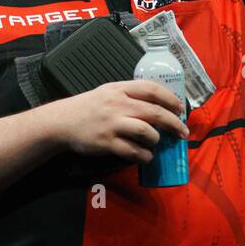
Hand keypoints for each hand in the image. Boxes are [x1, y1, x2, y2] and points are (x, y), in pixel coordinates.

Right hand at [51, 80, 189, 165]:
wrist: (62, 122)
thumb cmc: (88, 107)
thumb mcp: (108, 92)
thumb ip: (129, 95)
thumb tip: (158, 105)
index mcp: (120, 89)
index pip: (151, 89)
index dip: (170, 98)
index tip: (181, 108)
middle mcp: (117, 105)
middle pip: (154, 111)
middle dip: (173, 123)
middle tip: (182, 132)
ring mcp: (112, 124)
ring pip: (146, 131)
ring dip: (156, 139)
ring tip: (155, 143)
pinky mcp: (106, 142)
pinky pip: (132, 151)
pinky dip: (144, 155)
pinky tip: (146, 156)